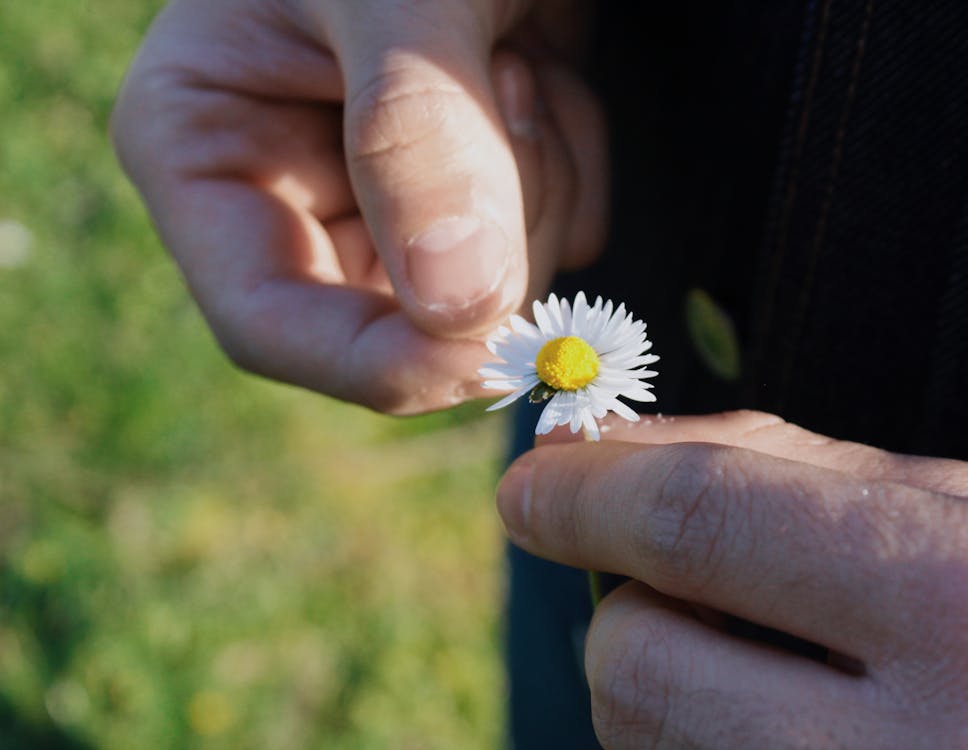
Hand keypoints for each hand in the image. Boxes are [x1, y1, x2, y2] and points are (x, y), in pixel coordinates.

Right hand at [111, 0, 605, 413]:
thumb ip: (415, 129)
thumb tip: (460, 307)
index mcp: (207, 149)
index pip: (269, 324)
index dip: (380, 360)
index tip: (490, 339)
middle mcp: (290, 190)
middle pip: (403, 320)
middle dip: (491, 224)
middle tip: (506, 76)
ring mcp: (388, 197)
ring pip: (491, 292)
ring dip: (538, 176)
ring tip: (512, 50)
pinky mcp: (468, 188)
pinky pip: (548, 242)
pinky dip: (574, 164)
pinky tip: (542, 67)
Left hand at [498, 411, 967, 747]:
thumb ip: (788, 474)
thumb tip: (605, 453)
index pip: (702, 524)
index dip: (589, 493)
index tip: (531, 484)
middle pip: (637, 665)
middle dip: (635, 607)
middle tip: (705, 591)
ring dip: (672, 690)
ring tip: (795, 679)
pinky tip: (797, 733)